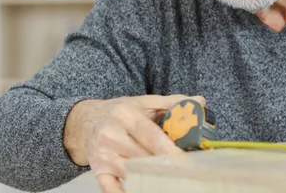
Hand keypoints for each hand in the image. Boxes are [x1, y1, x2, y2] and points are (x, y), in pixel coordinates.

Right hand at [63, 94, 205, 192]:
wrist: (85, 121)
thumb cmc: (119, 111)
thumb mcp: (143, 102)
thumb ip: (172, 103)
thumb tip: (200, 102)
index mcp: (125, 115)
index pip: (150, 135)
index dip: (168, 149)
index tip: (184, 160)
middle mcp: (111, 135)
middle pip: (141, 156)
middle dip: (162, 165)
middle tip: (183, 172)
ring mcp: (103, 155)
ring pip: (130, 172)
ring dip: (149, 178)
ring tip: (168, 181)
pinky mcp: (97, 171)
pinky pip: (110, 190)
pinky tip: (143, 190)